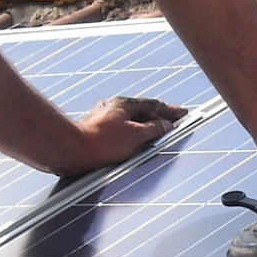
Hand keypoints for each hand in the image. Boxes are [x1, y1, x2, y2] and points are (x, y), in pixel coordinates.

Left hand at [60, 96, 186, 175]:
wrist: (72, 152)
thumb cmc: (101, 143)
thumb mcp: (135, 135)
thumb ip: (153, 128)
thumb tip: (165, 124)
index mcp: (124, 104)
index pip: (153, 105)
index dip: (170, 111)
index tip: (184, 114)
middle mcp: (113, 107)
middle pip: (142, 111)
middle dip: (159, 116)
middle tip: (174, 121)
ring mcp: (103, 119)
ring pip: (131, 120)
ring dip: (146, 125)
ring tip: (158, 132)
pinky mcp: (96, 132)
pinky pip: (122, 130)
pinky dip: (133, 133)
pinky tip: (135, 141)